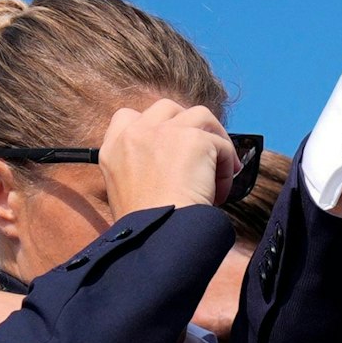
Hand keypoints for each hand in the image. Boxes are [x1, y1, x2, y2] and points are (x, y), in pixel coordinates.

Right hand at [98, 98, 238, 216]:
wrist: (158, 234)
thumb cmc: (148, 227)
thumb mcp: (127, 193)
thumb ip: (142, 169)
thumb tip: (176, 167)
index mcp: (113, 148)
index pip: (128, 116)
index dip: (156, 127)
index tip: (172, 147)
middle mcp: (135, 133)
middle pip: (169, 108)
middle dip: (190, 127)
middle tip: (203, 156)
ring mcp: (164, 132)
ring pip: (201, 116)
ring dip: (215, 140)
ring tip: (220, 169)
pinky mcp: (193, 139)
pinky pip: (221, 144)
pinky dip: (227, 165)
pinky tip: (221, 191)